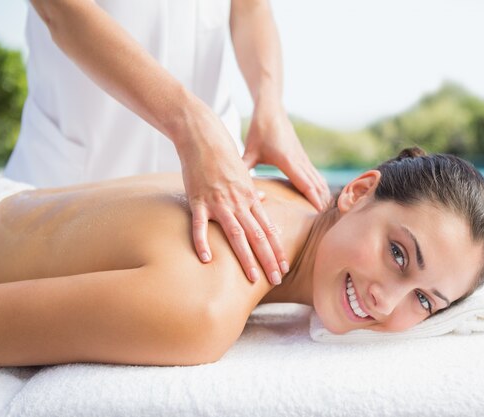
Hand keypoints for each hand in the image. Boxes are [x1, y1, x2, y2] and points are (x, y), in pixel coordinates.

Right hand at [176, 111, 287, 284]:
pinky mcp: (198, 200)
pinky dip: (202, 242)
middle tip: (276, 280)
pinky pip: (200, 225)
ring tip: (252, 278)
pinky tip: (206, 259)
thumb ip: (253, 190)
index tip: (285, 267)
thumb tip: (263, 200)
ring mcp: (219, 202)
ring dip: (246, 258)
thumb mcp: (243, 173)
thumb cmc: (223, 155)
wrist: (204, 137)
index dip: (277, 250)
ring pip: (236, 234)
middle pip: (257, 236)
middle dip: (268, 260)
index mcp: (251, 197)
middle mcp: (239, 202)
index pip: (268, 229)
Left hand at [242, 103, 330, 210]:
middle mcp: (299, 160)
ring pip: (318, 179)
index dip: (313, 198)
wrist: (272, 110)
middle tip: (328, 220)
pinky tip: (323, 194)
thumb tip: (233, 186)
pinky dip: (320, 185)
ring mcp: (303, 157)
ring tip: (328, 212)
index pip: (305, 183)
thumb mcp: (250, 150)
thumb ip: (244, 168)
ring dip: (324, 194)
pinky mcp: (302, 156)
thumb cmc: (260, 130)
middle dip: (322, 201)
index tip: (320, 212)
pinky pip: (315, 174)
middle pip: (316, 184)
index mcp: (288, 160)